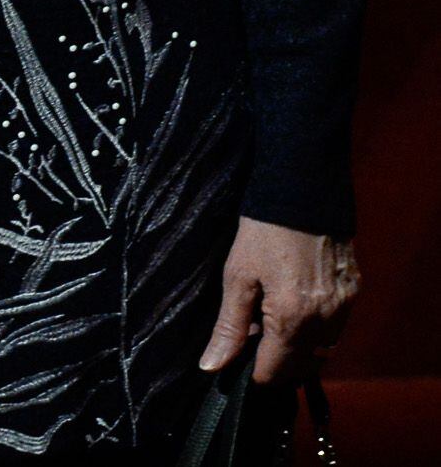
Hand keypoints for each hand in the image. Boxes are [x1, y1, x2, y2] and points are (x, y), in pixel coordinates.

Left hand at [200, 216, 359, 383]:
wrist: (302, 194)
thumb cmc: (262, 233)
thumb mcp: (237, 277)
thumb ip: (228, 327)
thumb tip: (213, 366)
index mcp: (293, 320)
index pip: (274, 372)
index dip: (250, 371)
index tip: (235, 357)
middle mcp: (326, 321)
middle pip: (300, 368)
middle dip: (273, 362)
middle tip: (249, 337)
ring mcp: (344, 309)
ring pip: (320, 352)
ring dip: (295, 349)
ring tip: (267, 321)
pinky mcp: (354, 295)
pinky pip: (334, 330)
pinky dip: (313, 331)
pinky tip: (291, 309)